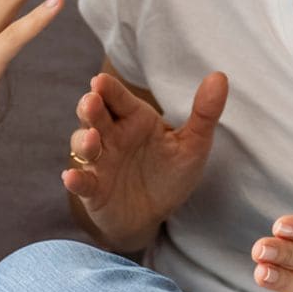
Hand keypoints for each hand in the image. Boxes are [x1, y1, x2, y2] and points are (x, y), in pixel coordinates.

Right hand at [62, 70, 226, 250]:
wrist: (155, 215)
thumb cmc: (170, 174)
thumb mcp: (193, 145)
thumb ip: (205, 113)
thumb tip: (220, 76)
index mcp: (133, 118)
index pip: (117, 97)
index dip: (107, 89)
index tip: (100, 81)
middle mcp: (111, 135)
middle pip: (93, 115)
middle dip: (89, 108)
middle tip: (91, 102)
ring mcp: (99, 161)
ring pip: (83, 144)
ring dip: (83, 141)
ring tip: (91, 141)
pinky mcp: (93, 188)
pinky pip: (81, 181)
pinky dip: (75, 179)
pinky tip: (72, 177)